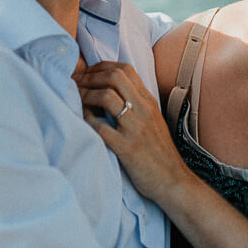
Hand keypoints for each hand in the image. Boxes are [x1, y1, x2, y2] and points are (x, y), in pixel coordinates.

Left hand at [77, 61, 193, 202]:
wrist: (173, 181)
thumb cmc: (159, 153)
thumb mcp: (152, 121)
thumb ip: (136, 104)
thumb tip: (111, 91)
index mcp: (148, 102)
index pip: (125, 70)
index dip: (101, 67)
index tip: (86, 73)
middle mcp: (143, 110)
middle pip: (114, 77)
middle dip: (89, 76)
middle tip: (74, 82)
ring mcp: (135, 128)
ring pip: (107, 97)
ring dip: (85, 94)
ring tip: (74, 98)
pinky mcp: (126, 148)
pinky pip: (101, 127)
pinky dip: (87, 119)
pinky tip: (80, 119)